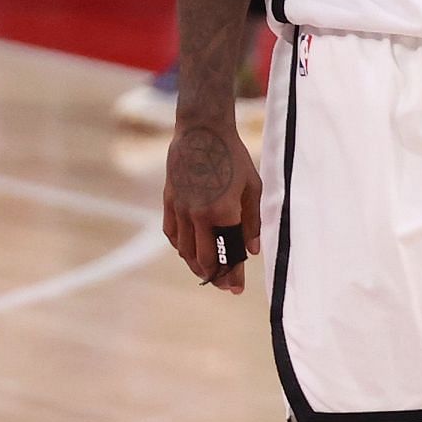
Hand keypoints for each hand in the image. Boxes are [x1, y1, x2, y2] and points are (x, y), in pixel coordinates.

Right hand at [163, 120, 261, 292]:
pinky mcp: (169, 203)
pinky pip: (173, 235)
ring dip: (196, 265)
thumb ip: (252, 221)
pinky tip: (190, 251)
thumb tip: (252, 251)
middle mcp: (198, 216)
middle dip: (215, 276)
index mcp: (223, 212)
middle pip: (204, 259)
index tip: (237, 288)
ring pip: (185, 251)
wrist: (202, 133)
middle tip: (224, 284)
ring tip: (208, 271)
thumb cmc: (233, 157)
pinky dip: (182, 248)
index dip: (233, 274)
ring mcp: (180, 210)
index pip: (229, 254)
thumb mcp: (252, 187)